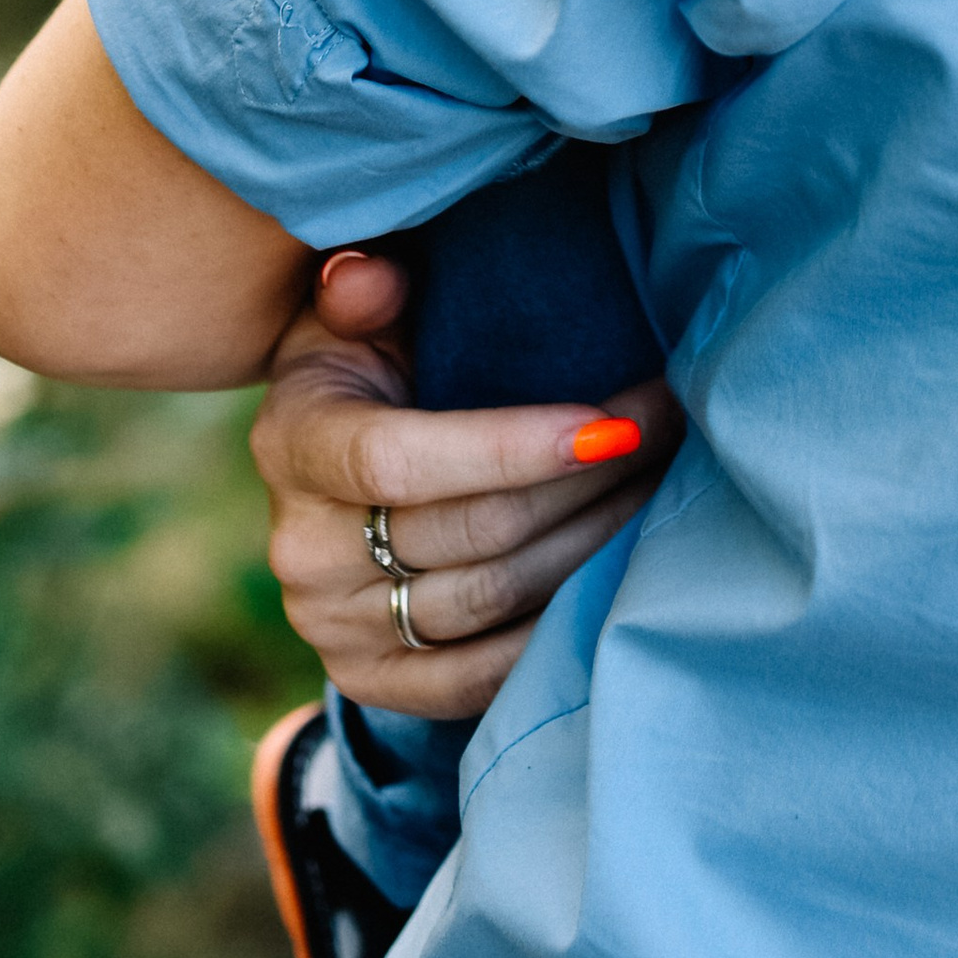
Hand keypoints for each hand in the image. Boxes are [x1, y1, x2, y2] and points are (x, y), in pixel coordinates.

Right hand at [252, 249, 682, 723]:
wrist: (328, 479)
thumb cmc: (366, 368)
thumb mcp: (354, 314)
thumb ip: (363, 290)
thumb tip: (372, 274)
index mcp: (293, 444)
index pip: (399, 459)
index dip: (509, 447)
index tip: (610, 424)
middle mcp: (301, 551)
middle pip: (470, 533)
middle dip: (585, 482)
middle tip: (665, 429)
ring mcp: (331, 629)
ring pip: (491, 603)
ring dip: (592, 546)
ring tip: (660, 487)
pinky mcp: (369, 683)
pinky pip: (480, 678)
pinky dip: (555, 631)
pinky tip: (617, 574)